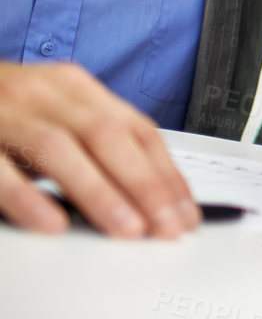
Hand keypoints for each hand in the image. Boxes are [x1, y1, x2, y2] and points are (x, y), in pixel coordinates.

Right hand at [0, 62, 198, 238]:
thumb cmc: (0, 113)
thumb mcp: (51, 116)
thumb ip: (91, 147)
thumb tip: (146, 198)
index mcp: (73, 88)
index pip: (136, 129)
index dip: (167, 172)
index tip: (186, 212)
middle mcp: (42, 92)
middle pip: (107, 136)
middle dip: (145, 185)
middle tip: (167, 227)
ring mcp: (2, 111)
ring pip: (60, 148)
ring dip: (99, 192)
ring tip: (127, 230)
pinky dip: (27, 196)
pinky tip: (51, 224)